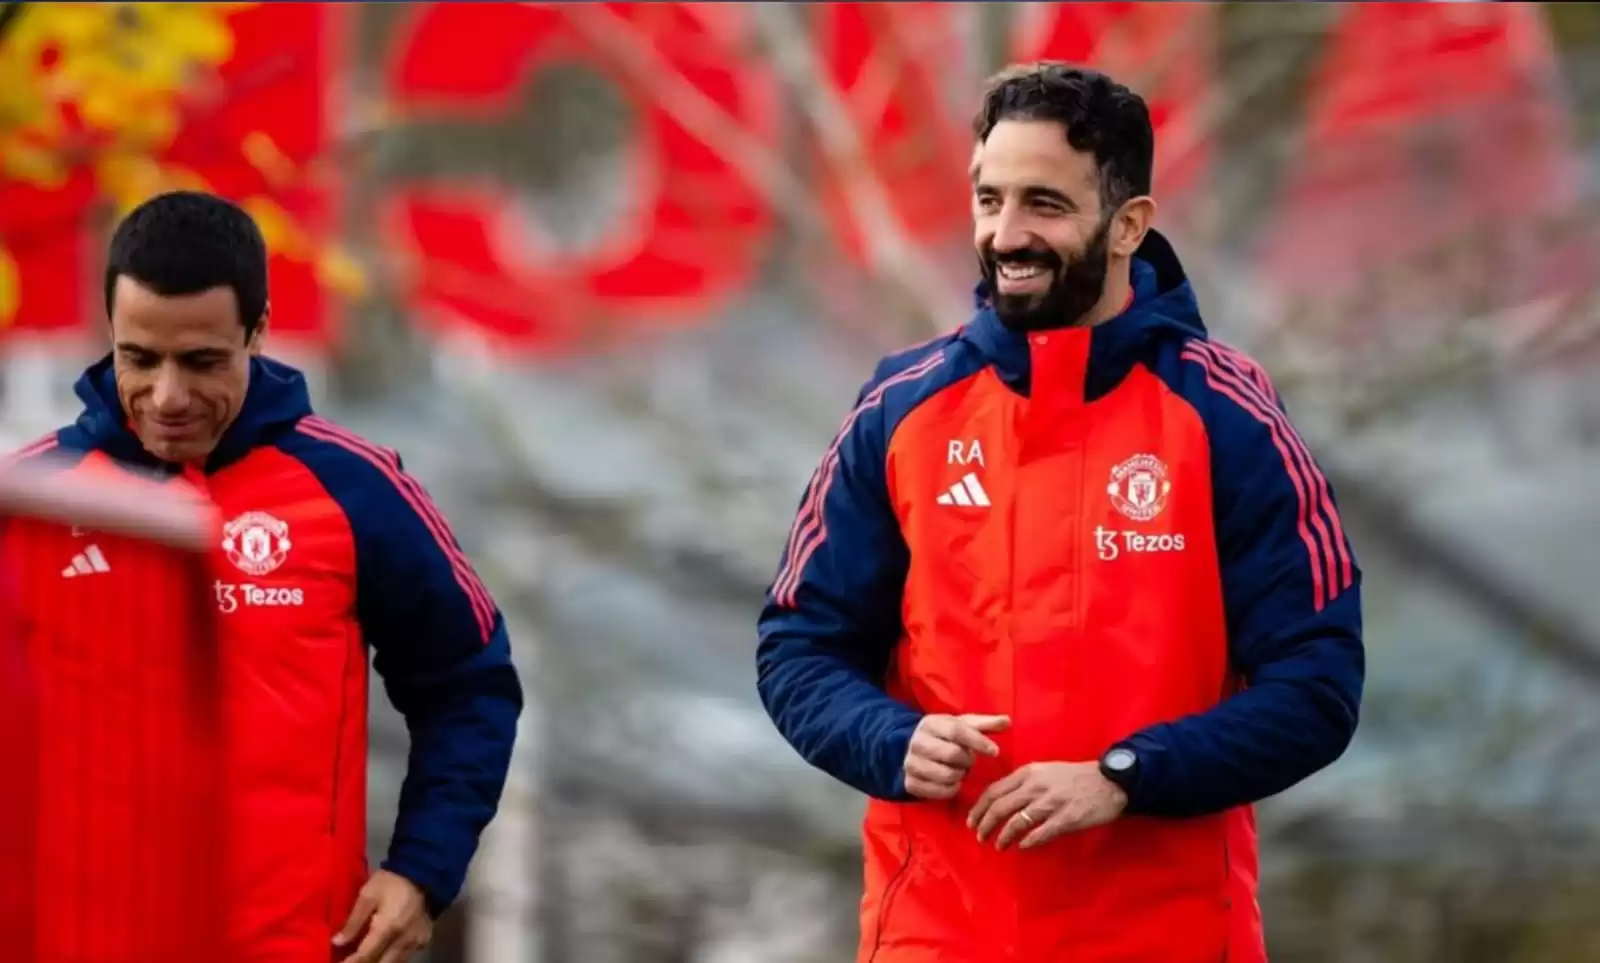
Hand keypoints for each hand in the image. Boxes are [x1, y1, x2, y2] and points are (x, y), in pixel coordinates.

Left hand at [333, 869, 432, 962]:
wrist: (423, 873)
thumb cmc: (390, 882)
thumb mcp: (367, 895)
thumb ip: (353, 921)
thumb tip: (337, 942)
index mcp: (387, 928)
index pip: (365, 956)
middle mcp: (403, 940)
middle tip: (352, 960)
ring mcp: (416, 942)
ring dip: (379, 962)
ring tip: (366, 958)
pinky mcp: (424, 940)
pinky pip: (406, 956)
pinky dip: (393, 958)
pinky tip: (385, 952)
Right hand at [902, 713, 1009, 799]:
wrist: (913, 750)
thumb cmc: (945, 736)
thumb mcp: (963, 726)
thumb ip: (985, 724)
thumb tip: (1008, 721)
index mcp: (931, 724)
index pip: (957, 731)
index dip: (978, 742)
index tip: (995, 751)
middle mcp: (917, 742)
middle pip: (952, 754)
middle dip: (968, 760)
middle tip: (969, 760)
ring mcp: (911, 764)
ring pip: (947, 775)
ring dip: (960, 775)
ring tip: (959, 769)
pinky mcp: (910, 783)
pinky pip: (939, 792)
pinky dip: (951, 789)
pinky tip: (952, 781)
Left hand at [967, 761, 1127, 850]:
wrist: (1109, 781)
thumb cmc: (1074, 777)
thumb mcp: (1045, 771)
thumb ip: (1023, 783)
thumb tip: (1000, 800)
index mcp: (1028, 772)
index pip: (994, 790)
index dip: (979, 808)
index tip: (972, 821)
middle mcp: (1035, 786)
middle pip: (1000, 807)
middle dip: (985, 825)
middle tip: (979, 837)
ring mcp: (1051, 803)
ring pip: (1016, 822)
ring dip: (1003, 837)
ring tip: (999, 846)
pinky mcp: (1066, 819)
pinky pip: (1039, 834)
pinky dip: (1027, 842)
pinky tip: (1022, 847)